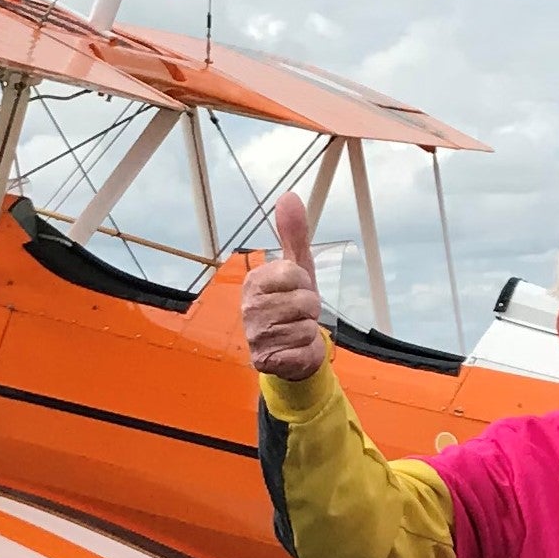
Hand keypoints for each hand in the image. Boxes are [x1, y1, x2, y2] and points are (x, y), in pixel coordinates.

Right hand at [245, 191, 327, 381]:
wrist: (292, 349)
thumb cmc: (294, 306)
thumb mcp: (298, 268)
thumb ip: (294, 235)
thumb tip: (288, 196)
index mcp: (253, 282)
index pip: (294, 273)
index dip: (304, 282)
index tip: (296, 289)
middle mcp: (248, 308)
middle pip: (304, 300)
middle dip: (310, 308)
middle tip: (298, 314)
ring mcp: (255, 336)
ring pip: (306, 326)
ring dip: (308, 330)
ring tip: (296, 331)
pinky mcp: (265, 360)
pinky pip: (303, 349)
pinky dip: (305, 351)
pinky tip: (293, 349)